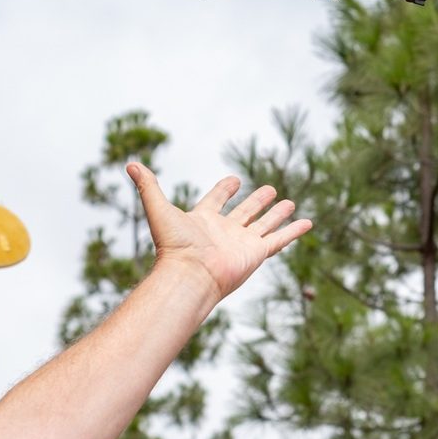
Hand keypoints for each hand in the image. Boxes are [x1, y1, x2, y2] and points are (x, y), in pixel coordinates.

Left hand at [126, 162, 311, 298]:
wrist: (189, 276)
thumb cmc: (173, 246)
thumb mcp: (159, 209)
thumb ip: (148, 186)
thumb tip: (130, 163)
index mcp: (203, 220)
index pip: (216, 200)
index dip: (224, 190)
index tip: (234, 179)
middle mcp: (224, 232)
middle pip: (245, 212)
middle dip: (257, 201)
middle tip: (269, 189)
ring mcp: (242, 243)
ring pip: (264, 224)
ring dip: (277, 214)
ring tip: (290, 202)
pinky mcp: (257, 253)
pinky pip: (279, 239)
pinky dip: (294, 231)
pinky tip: (307, 222)